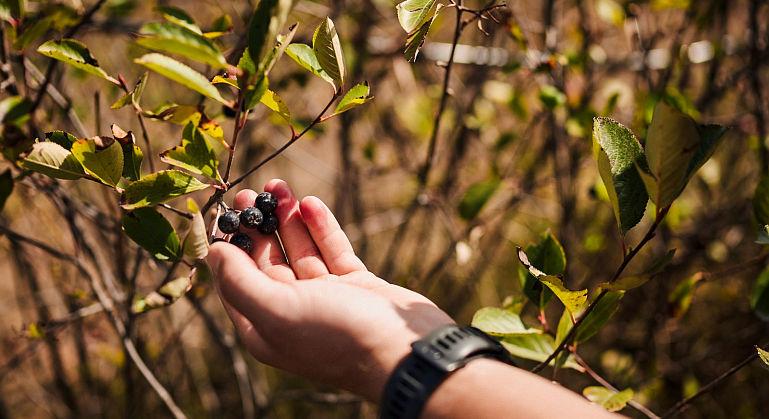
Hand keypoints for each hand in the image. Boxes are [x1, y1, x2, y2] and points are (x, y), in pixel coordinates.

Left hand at [207, 179, 454, 400]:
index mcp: (266, 328)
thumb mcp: (278, 310)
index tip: (223, 214)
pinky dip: (321, 227)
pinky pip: (332, 250)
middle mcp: (292, 313)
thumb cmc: (337, 335)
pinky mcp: (355, 285)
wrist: (406, 351)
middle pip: (267, 262)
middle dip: (258, 227)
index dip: (227, 247)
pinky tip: (310, 202)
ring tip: (278, 185)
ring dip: (288, 219)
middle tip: (250, 192)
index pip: (235, 281)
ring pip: (301, 251)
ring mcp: (326, 297)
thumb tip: (213, 253)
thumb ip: (240, 281)